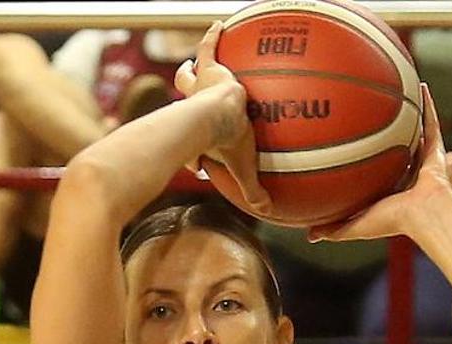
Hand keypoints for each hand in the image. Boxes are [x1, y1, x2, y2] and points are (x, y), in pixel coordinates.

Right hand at [174, 21, 270, 214]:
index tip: (200, 162)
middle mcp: (191, 108)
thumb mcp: (242, 168)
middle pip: (185, 97)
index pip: (193, 142)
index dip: (196, 154)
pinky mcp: (209, 67)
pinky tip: (220, 23)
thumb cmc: (225, 144)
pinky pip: (208, 47)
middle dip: (186, 91)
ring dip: (193, 66)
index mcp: (197, 133)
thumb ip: (252, 190)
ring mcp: (198, 86)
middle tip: (189, 87)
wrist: (215, 119)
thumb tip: (266, 211)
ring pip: (189, 73)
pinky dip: (213, 36)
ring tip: (199, 56)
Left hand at [307, 84, 451, 243]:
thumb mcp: (355, 226)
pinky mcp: (437, 151)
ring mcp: (423, 163)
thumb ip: (333, 229)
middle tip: (370, 116)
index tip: (351, 148)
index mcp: (389, 193)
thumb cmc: (393, 221)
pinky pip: (431, 124)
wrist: (425, 214)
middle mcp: (406, 176)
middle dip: (385, 135)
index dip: (366, 163)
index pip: (376, 175)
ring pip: (414, 134)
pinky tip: (418, 86)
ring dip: (407, 116)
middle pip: (393, 151)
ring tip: (397, 94)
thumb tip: (307, 235)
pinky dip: (427, 105)